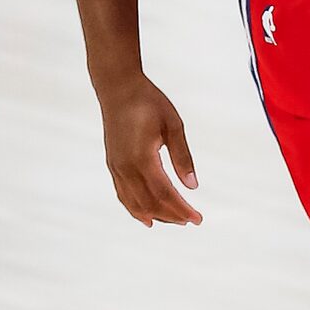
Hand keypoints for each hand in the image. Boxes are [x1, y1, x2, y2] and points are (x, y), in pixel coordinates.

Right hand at [99, 75, 201, 226]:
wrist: (118, 88)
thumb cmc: (148, 102)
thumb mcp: (173, 125)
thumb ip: (182, 157)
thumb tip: (193, 186)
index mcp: (142, 158)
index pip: (165, 193)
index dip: (181, 209)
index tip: (197, 218)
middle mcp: (125, 167)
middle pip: (150, 203)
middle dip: (172, 215)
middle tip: (191, 220)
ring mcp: (116, 167)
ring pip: (135, 203)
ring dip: (156, 215)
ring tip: (175, 221)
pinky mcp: (112, 164)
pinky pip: (123, 194)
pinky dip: (135, 209)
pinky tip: (147, 217)